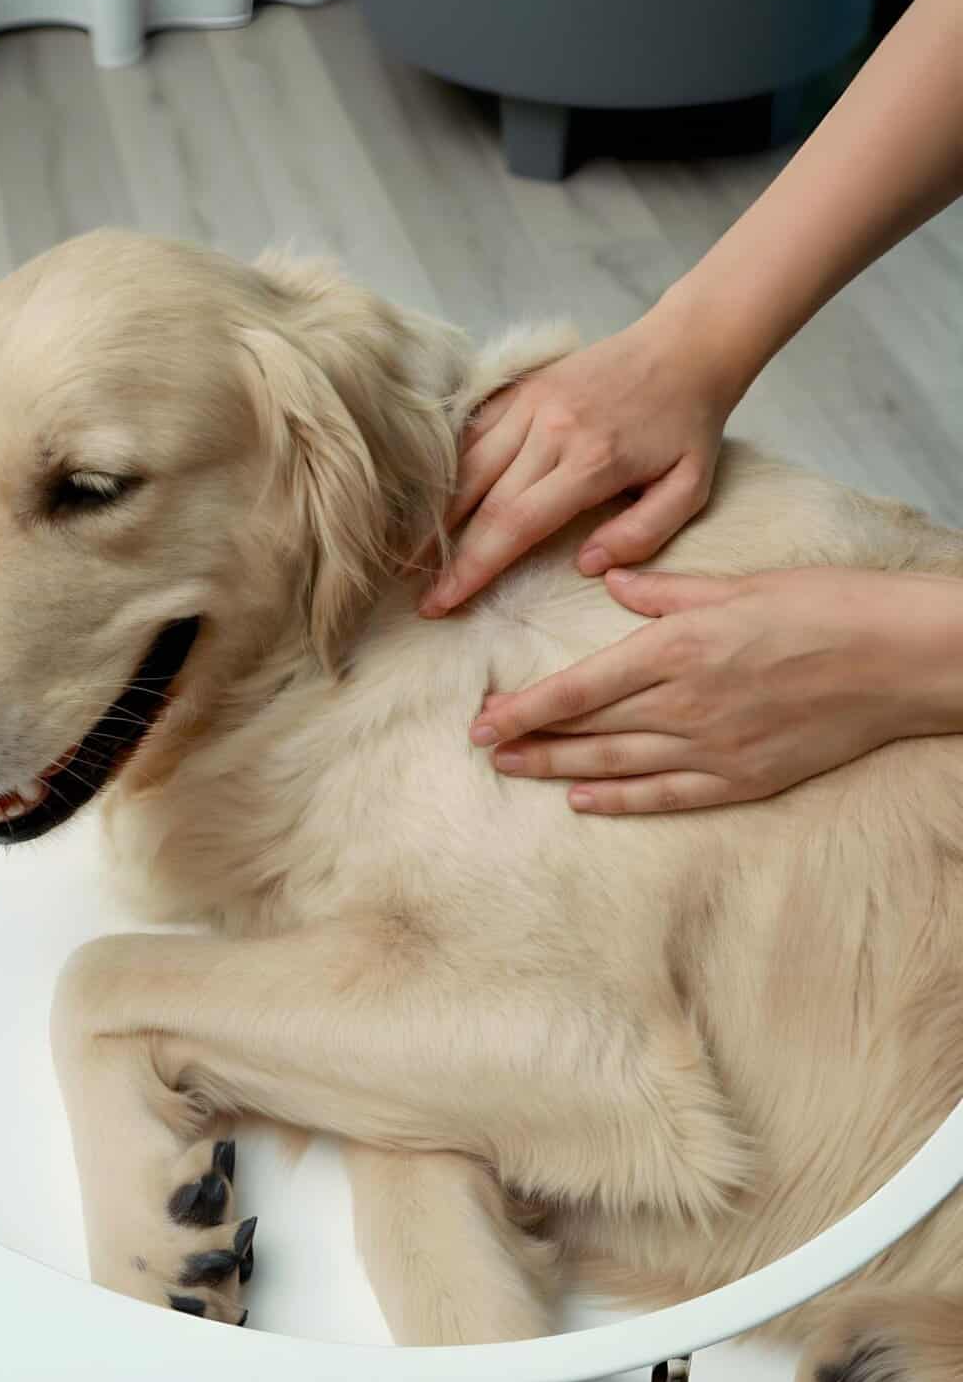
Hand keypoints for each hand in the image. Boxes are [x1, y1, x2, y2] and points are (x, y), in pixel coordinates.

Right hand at [420, 309, 736, 616]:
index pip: (515, 524)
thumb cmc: (689, 425)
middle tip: (421, 595)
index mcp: (591, 461)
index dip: (473, 568)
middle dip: (446, 554)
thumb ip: (642, 534)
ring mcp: (531, 403)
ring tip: (411, 553)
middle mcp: (551, 430)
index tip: (443, 602)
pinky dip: (448, 468)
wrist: (685, 347)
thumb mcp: (690, 488)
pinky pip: (472, 432)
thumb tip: (587, 565)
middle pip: (481, 501)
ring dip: (435, 513)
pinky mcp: (522, 388)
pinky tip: (432, 500)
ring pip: (466, 465)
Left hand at [469, 566, 961, 813]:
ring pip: (616, 764)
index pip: (580, 686)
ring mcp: (713, 748)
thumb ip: (664, 591)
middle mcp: (686, 704)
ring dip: (559, 769)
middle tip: (483, 746)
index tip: (483, 719)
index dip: (525, 708)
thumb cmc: (821, 607)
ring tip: (515, 770)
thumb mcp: (737, 583)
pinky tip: (583, 800)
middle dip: (530, 738)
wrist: (897, 659)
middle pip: (589, 728)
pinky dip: (620, 800)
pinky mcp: (742, 779)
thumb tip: (610, 581)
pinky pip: (666, 796)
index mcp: (679, 648)